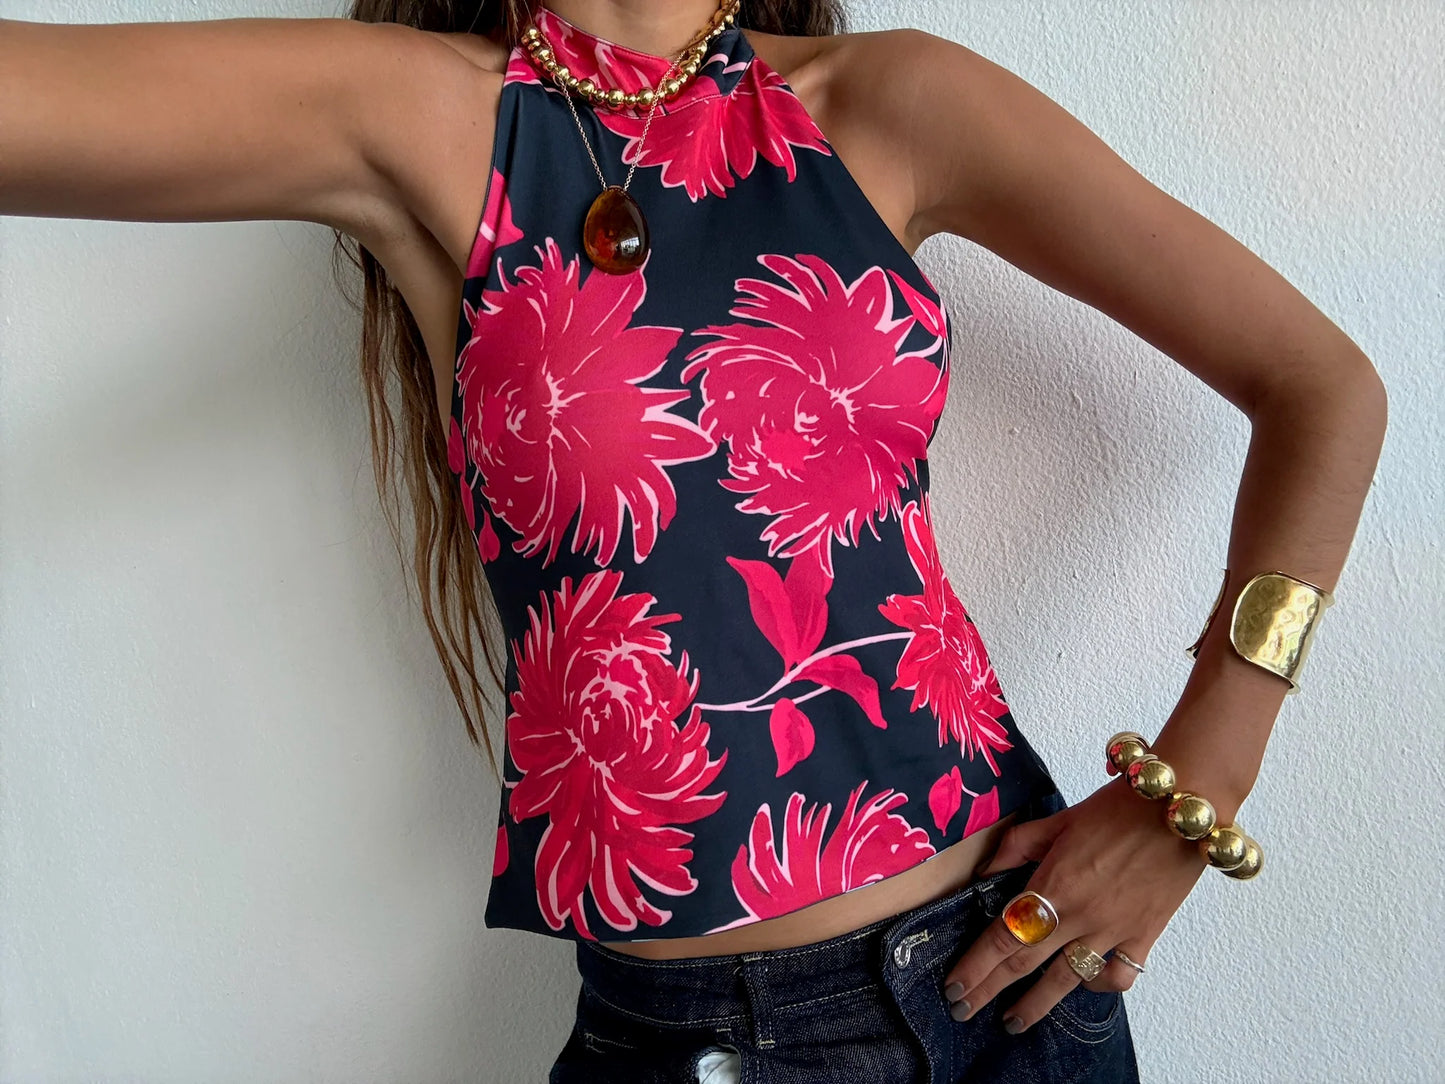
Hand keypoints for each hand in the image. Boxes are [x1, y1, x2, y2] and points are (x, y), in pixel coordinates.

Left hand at [941, 775, 1207, 1033]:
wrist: (1180, 808)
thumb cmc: (1116, 807)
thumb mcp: (1057, 819)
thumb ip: (1017, 847)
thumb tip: (985, 872)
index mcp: (1052, 884)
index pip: (1002, 937)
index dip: (975, 966)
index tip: (954, 987)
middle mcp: (1078, 915)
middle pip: (1025, 964)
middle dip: (989, 990)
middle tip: (963, 1010)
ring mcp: (1113, 930)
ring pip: (1067, 980)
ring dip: (1036, 1005)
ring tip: (1013, 1022)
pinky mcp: (1145, 936)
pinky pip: (1119, 975)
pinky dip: (1099, 985)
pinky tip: (1083, 984)